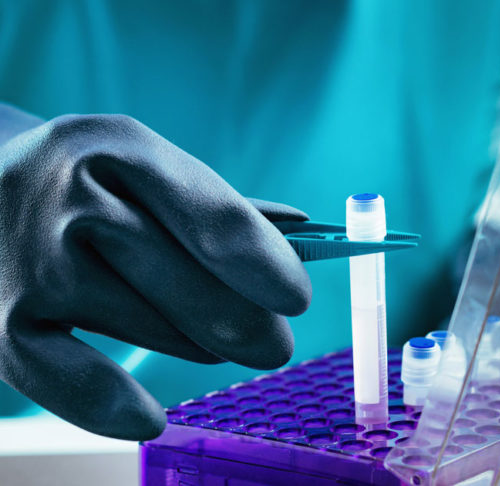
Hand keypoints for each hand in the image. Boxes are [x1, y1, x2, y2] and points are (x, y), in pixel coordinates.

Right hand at [0, 105, 311, 439]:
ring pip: (154, 331)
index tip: (298, 301)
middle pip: (191, 284)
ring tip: (208, 339)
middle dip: (247, 326)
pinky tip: (149, 418)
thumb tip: (305, 229)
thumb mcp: (145, 168)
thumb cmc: (91, 183)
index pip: (215, 220)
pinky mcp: (1, 320)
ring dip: (197, 345)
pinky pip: (69, 378)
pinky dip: (112, 406)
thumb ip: (218, 203)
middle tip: (273, 347)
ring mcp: (35, 262)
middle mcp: (74, 199)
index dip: (266, 267)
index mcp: (124, 150)